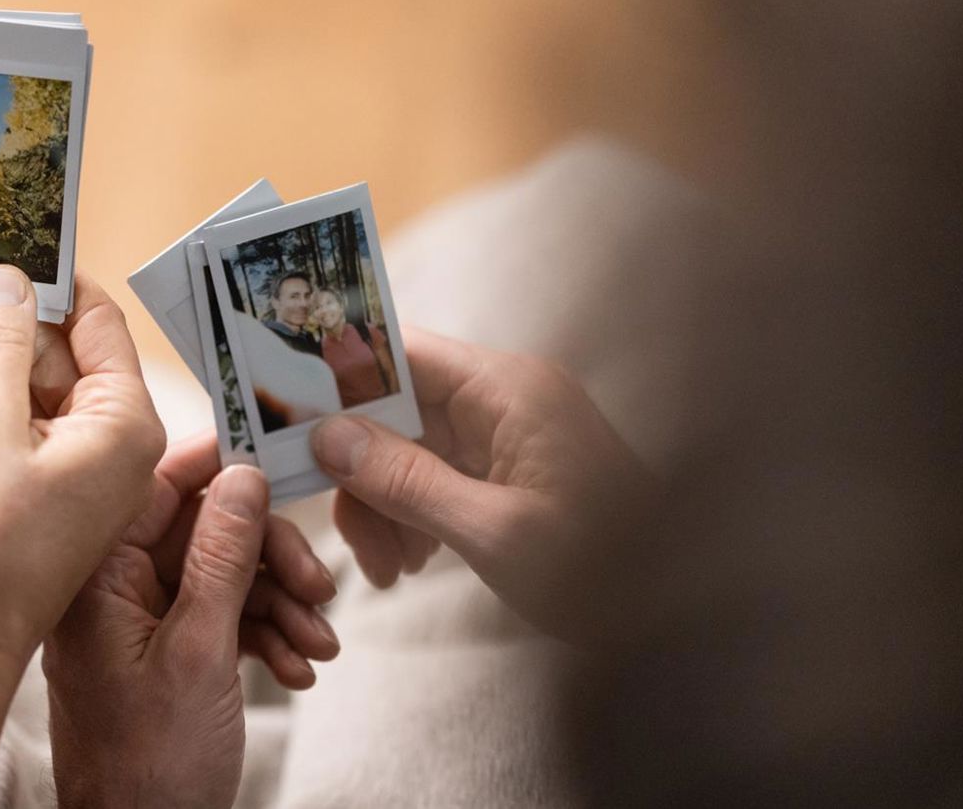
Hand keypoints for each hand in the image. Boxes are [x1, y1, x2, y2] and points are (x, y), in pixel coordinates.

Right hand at [0, 266, 166, 805]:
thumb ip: (2, 342)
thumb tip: (10, 279)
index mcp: (126, 422)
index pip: (99, 320)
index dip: (51, 277)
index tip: (9, 241)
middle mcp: (118, 443)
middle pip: (63, 351)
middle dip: (3, 314)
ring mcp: (83, 470)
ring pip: (32, 387)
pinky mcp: (48, 491)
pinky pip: (17, 427)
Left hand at [44, 444, 337, 808]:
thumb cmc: (150, 767)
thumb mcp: (200, 650)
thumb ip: (222, 557)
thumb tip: (241, 476)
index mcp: (98, 579)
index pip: (157, 489)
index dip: (220, 471)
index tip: (276, 459)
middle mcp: (112, 594)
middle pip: (203, 533)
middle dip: (269, 558)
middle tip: (317, 586)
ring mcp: (139, 628)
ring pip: (223, 578)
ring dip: (279, 604)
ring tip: (317, 644)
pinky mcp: (166, 659)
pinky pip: (223, 621)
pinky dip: (266, 637)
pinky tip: (298, 668)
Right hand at [309, 329, 653, 641]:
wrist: (676, 610)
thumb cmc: (603, 567)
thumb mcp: (491, 531)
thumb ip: (406, 481)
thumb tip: (329, 437)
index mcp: (507, 390)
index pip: (400, 353)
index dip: (338, 378)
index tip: (286, 412)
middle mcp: (504, 399)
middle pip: (395, 410)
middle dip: (361, 470)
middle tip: (351, 537)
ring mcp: (507, 436)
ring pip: (408, 450)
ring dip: (384, 504)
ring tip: (391, 571)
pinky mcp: (508, 473)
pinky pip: (436, 478)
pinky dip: (413, 517)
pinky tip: (413, 564)